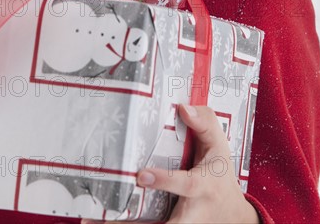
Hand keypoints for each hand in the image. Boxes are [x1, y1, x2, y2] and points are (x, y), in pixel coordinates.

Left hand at [81, 104, 259, 223]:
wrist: (230, 213)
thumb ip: (205, 123)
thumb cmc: (220, 173)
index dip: (165, 180)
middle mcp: (190, 210)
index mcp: (203, 185)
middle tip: (103, 217)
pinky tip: (95, 220)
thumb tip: (182, 108)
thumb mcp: (220, 144)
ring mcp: (178, 223)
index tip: (141, 175)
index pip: (186, 184)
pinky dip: (123, 223)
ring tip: (90, 220)